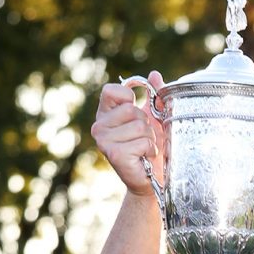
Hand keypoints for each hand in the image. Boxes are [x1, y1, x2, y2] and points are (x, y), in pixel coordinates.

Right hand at [91, 70, 164, 196]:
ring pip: (139, 127)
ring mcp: (104, 141)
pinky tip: (143, 158)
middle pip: (132, 110)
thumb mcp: (153, 118)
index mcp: (104, 114)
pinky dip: (150, 150)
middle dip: (146, 125)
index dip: (129, 98)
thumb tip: (154, 74)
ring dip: (150, 139)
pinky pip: (143, 142)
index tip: (134, 112)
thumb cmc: (149, 148)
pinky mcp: (114, 154)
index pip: (111, 91)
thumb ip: (154, 96)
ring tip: (144, 149)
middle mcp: (99, 126)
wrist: (150, 180)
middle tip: (143, 138)